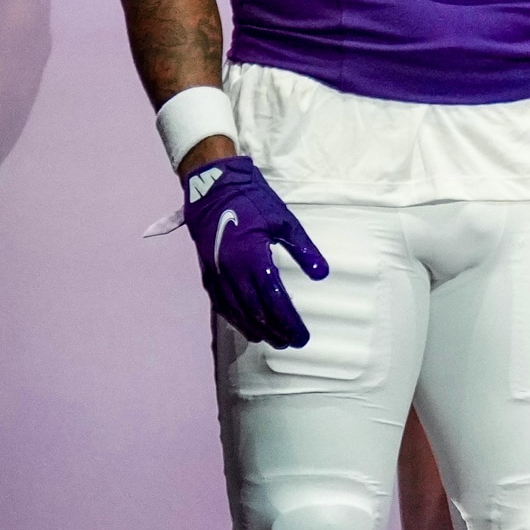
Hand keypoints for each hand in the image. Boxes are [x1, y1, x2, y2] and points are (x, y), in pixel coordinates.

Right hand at [183, 156, 329, 347]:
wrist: (212, 187)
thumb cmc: (252, 201)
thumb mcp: (285, 222)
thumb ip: (304, 250)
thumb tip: (321, 275)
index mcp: (253, 259)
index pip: (274, 301)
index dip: (289, 322)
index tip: (302, 336)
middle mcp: (231, 271)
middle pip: (255, 312)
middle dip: (275, 331)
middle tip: (292, 342)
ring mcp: (216, 272)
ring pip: (236, 311)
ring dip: (255, 329)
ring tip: (273, 340)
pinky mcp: (207, 271)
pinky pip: (220, 302)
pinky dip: (234, 318)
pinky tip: (246, 326)